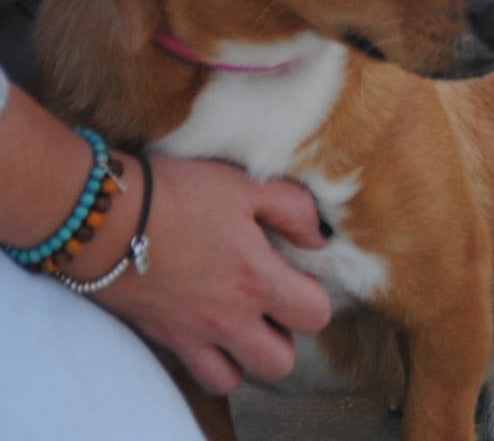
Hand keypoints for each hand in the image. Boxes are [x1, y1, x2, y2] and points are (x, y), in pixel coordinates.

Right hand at [89, 156, 330, 393]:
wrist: (106, 217)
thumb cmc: (180, 194)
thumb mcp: (247, 185)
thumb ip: (294, 211)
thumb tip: (318, 240)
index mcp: (258, 280)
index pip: (316, 315)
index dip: (315, 295)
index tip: (298, 272)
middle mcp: (230, 320)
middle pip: (281, 362)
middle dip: (286, 336)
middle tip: (272, 301)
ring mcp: (194, 336)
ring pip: (238, 377)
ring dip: (246, 354)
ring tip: (242, 318)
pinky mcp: (162, 339)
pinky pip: (196, 374)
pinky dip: (208, 359)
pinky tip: (208, 325)